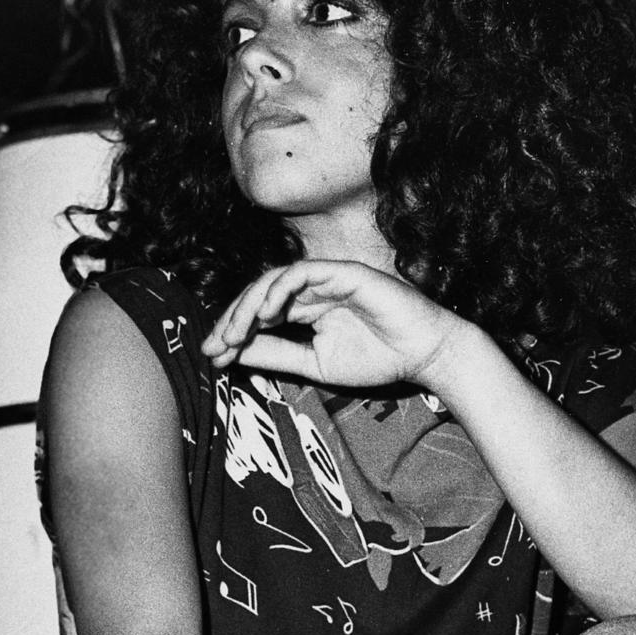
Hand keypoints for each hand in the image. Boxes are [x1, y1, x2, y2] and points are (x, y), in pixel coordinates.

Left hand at [204, 258, 469, 394]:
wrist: (423, 355)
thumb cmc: (378, 359)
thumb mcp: (315, 363)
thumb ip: (278, 354)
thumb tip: (234, 353)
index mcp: (307, 309)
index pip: (260, 313)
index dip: (233, 331)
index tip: (212, 357)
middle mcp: (313, 289)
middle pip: (259, 295)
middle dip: (232, 319)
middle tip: (214, 346)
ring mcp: (327, 277)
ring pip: (274, 280)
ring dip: (249, 305)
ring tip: (234, 332)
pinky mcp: (343, 271)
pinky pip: (301, 272)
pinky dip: (279, 289)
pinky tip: (266, 313)